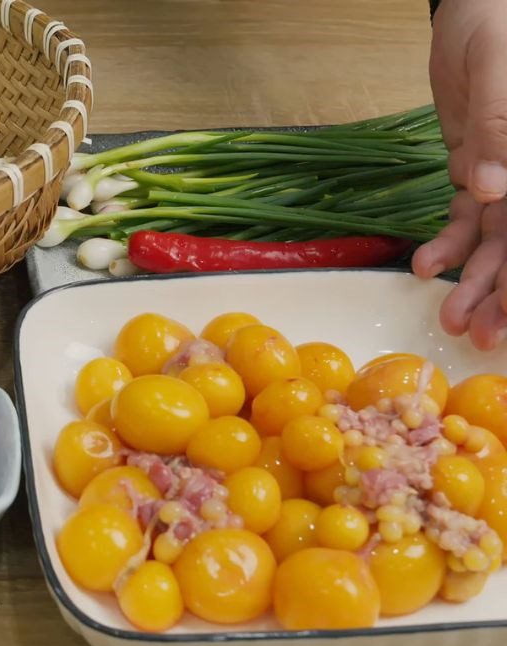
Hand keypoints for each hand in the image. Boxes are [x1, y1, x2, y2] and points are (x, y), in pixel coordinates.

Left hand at [414, 0, 506, 349]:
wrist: (476, 9)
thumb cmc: (501, 29)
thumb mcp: (502, 71)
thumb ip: (503, 128)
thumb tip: (494, 190)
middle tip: (483, 335)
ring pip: (498, 242)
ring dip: (475, 282)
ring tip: (452, 319)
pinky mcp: (478, 168)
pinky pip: (466, 217)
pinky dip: (447, 244)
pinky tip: (425, 267)